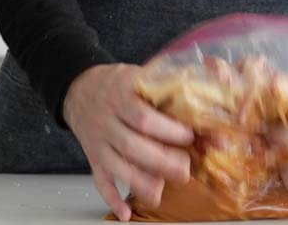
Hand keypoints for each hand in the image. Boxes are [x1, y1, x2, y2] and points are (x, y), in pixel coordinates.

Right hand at [64, 64, 194, 220]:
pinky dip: (111, 198)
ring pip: (117, 165)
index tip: (190, 137)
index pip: (143, 117)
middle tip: (184, 169)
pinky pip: (99, 179)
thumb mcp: (142, 77)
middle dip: (161, 161)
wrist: (80, 88)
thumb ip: (170, 92)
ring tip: (161, 192)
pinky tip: (125, 212)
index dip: (168, 130)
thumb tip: (207, 112)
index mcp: (122, 94)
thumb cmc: (119, 83)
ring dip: (140, 182)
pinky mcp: (93, 157)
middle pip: (132, 145)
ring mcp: (99, 140)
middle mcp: (108, 119)